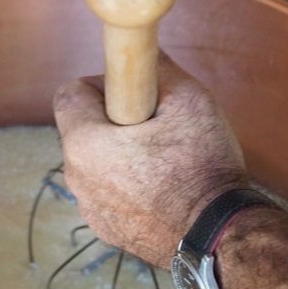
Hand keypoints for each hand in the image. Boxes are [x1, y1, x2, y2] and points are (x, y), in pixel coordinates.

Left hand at [53, 52, 249, 267]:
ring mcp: (89, 208)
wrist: (217, 236)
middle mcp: (76, 179)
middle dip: (115, 122)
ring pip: (97, 163)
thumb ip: (158, 67)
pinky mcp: (105, 229)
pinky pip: (108, 193)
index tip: (136, 95)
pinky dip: (128, 186)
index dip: (103, 85)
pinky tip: (163, 189)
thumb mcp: (191, 100)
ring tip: (165, 162)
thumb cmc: (202, 168)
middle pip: (84, 130)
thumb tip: (145, 53)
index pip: (70, 93)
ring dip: (121, 156)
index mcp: (85, 144)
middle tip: (157, 129)